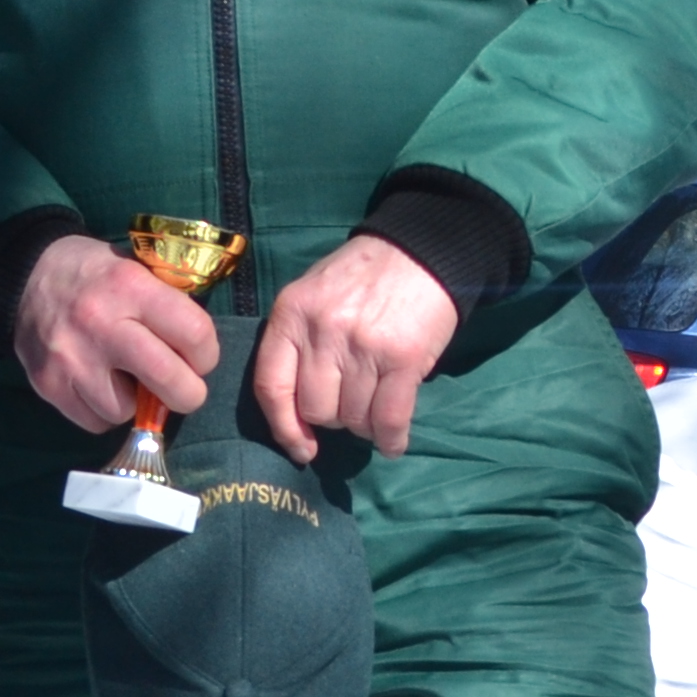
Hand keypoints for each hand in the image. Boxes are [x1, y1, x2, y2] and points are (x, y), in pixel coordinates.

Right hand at [16, 234, 223, 434]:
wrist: (25, 276)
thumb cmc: (96, 275)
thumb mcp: (138, 270)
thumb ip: (169, 305)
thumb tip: (200, 354)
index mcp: (131, 287)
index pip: (195, 334)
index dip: (206, 354)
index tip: (199, 357)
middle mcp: (100, 323)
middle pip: (170, 382)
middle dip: (188, 393)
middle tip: (182, 387)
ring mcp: (71, 358)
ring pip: (128, 411)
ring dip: (135, 402)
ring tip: (125, 377)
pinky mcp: (48, 384)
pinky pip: (95, 422)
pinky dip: (104, 411)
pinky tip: (99, 385)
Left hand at [247, 234, 459, 460]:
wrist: (423, 249)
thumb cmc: (365, 276)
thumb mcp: (314, 296)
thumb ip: (299, 343)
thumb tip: (299, 411)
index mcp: (292, 313)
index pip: (272, 386)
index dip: (284, 427)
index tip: (302, 447)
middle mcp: (323, 330)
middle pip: (317, 409)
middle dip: (334, 420)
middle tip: (352, 406)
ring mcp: (363, 346)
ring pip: (354, 418)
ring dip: (366, 426)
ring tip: (377, 413)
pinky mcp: (404, 359)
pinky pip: (390, 418)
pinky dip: (391, 439)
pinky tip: (393, 444)